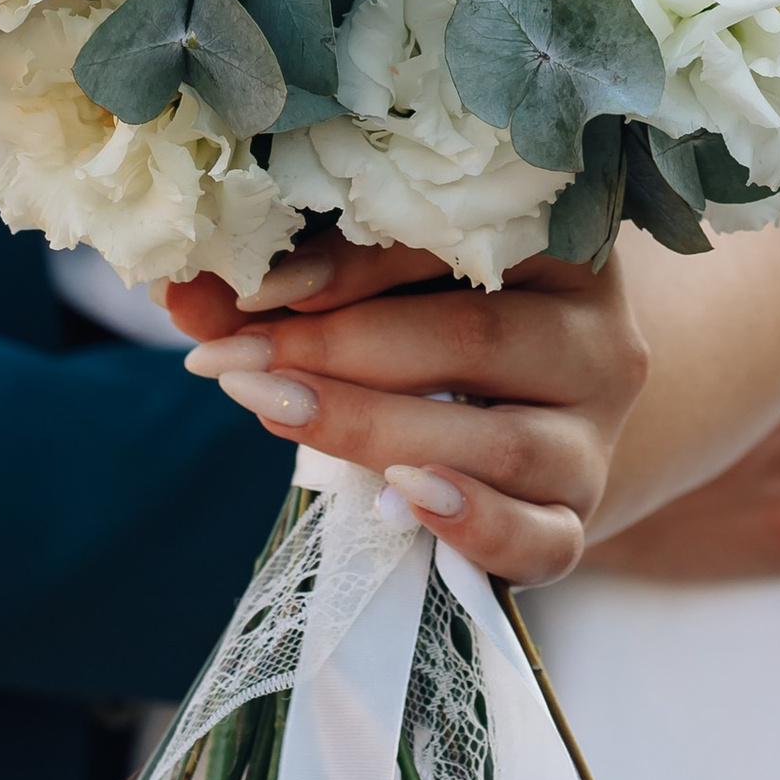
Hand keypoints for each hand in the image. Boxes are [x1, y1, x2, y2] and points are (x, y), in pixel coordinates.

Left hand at [163, 236, 647, 588]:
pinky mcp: (579, 518)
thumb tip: (182, 285)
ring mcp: (594, 435)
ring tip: (273, 414)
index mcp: (562, 240)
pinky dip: (472, 524)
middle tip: (231, 360)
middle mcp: (597, 334)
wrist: (529, 401)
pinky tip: (398, 500)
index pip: (453, 241)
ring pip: (498, 441)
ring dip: (371, 429)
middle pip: (473, 338)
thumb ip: (298, 277)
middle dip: (336, 349)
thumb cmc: (441, 314)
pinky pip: (541, 539)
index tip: (250, 283)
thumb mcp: (385, 281)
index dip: (345, 262)